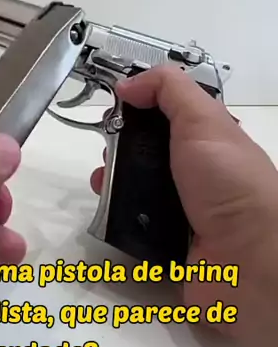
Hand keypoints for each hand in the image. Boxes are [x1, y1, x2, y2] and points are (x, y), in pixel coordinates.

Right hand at [91, 66, 277, 346]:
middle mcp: (198, 173)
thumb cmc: (229, 185)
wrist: (248, 263)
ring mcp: (182, 210)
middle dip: (120, 146)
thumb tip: (128, 83)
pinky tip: (108, 208)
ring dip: (112, 181)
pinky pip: (133, 225)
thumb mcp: (203, 120)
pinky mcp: (166, 244)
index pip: (169, 115)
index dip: (140, 107)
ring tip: (99, 181)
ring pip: (136, 188)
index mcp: (212, 140)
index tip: (114, 106)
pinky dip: (117, 216)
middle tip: (105, 148)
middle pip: (147, 151)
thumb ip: (168, 90)